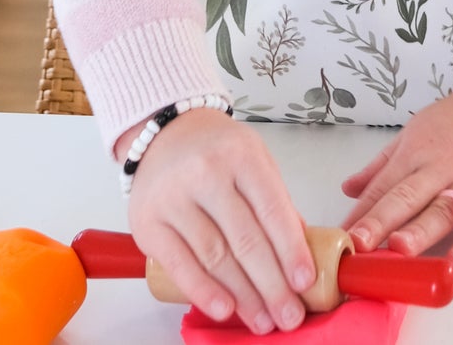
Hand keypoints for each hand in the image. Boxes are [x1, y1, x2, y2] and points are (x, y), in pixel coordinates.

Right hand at [123, 109, 316, 334]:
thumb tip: (301, 250)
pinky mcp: (148, 222)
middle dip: (272, 285)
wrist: (164, 132)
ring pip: (215, 256)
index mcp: (241, 155)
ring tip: (263, 320)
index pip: (272, 210)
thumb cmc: (216, 150)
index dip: (291, 250)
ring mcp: (174, 197)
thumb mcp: (254, 160)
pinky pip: (179, 264)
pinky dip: (204, 292)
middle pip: (246, 240)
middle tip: (289, 316)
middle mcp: (206, 172)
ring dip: (243, 296)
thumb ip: (276, 201)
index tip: (305, 282)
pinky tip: (225, 309)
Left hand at [340, 63, 452, 271]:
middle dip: (380, 222)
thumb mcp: (415, 131)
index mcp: (416, 150)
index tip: (340, 239)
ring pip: (442, 210)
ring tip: (398, 250)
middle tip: (357, 245)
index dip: (361, 214)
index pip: (383, 186)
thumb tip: (349, 189)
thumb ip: (382, 164)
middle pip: (407, 197)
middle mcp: (441, 166)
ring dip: (420, 231)